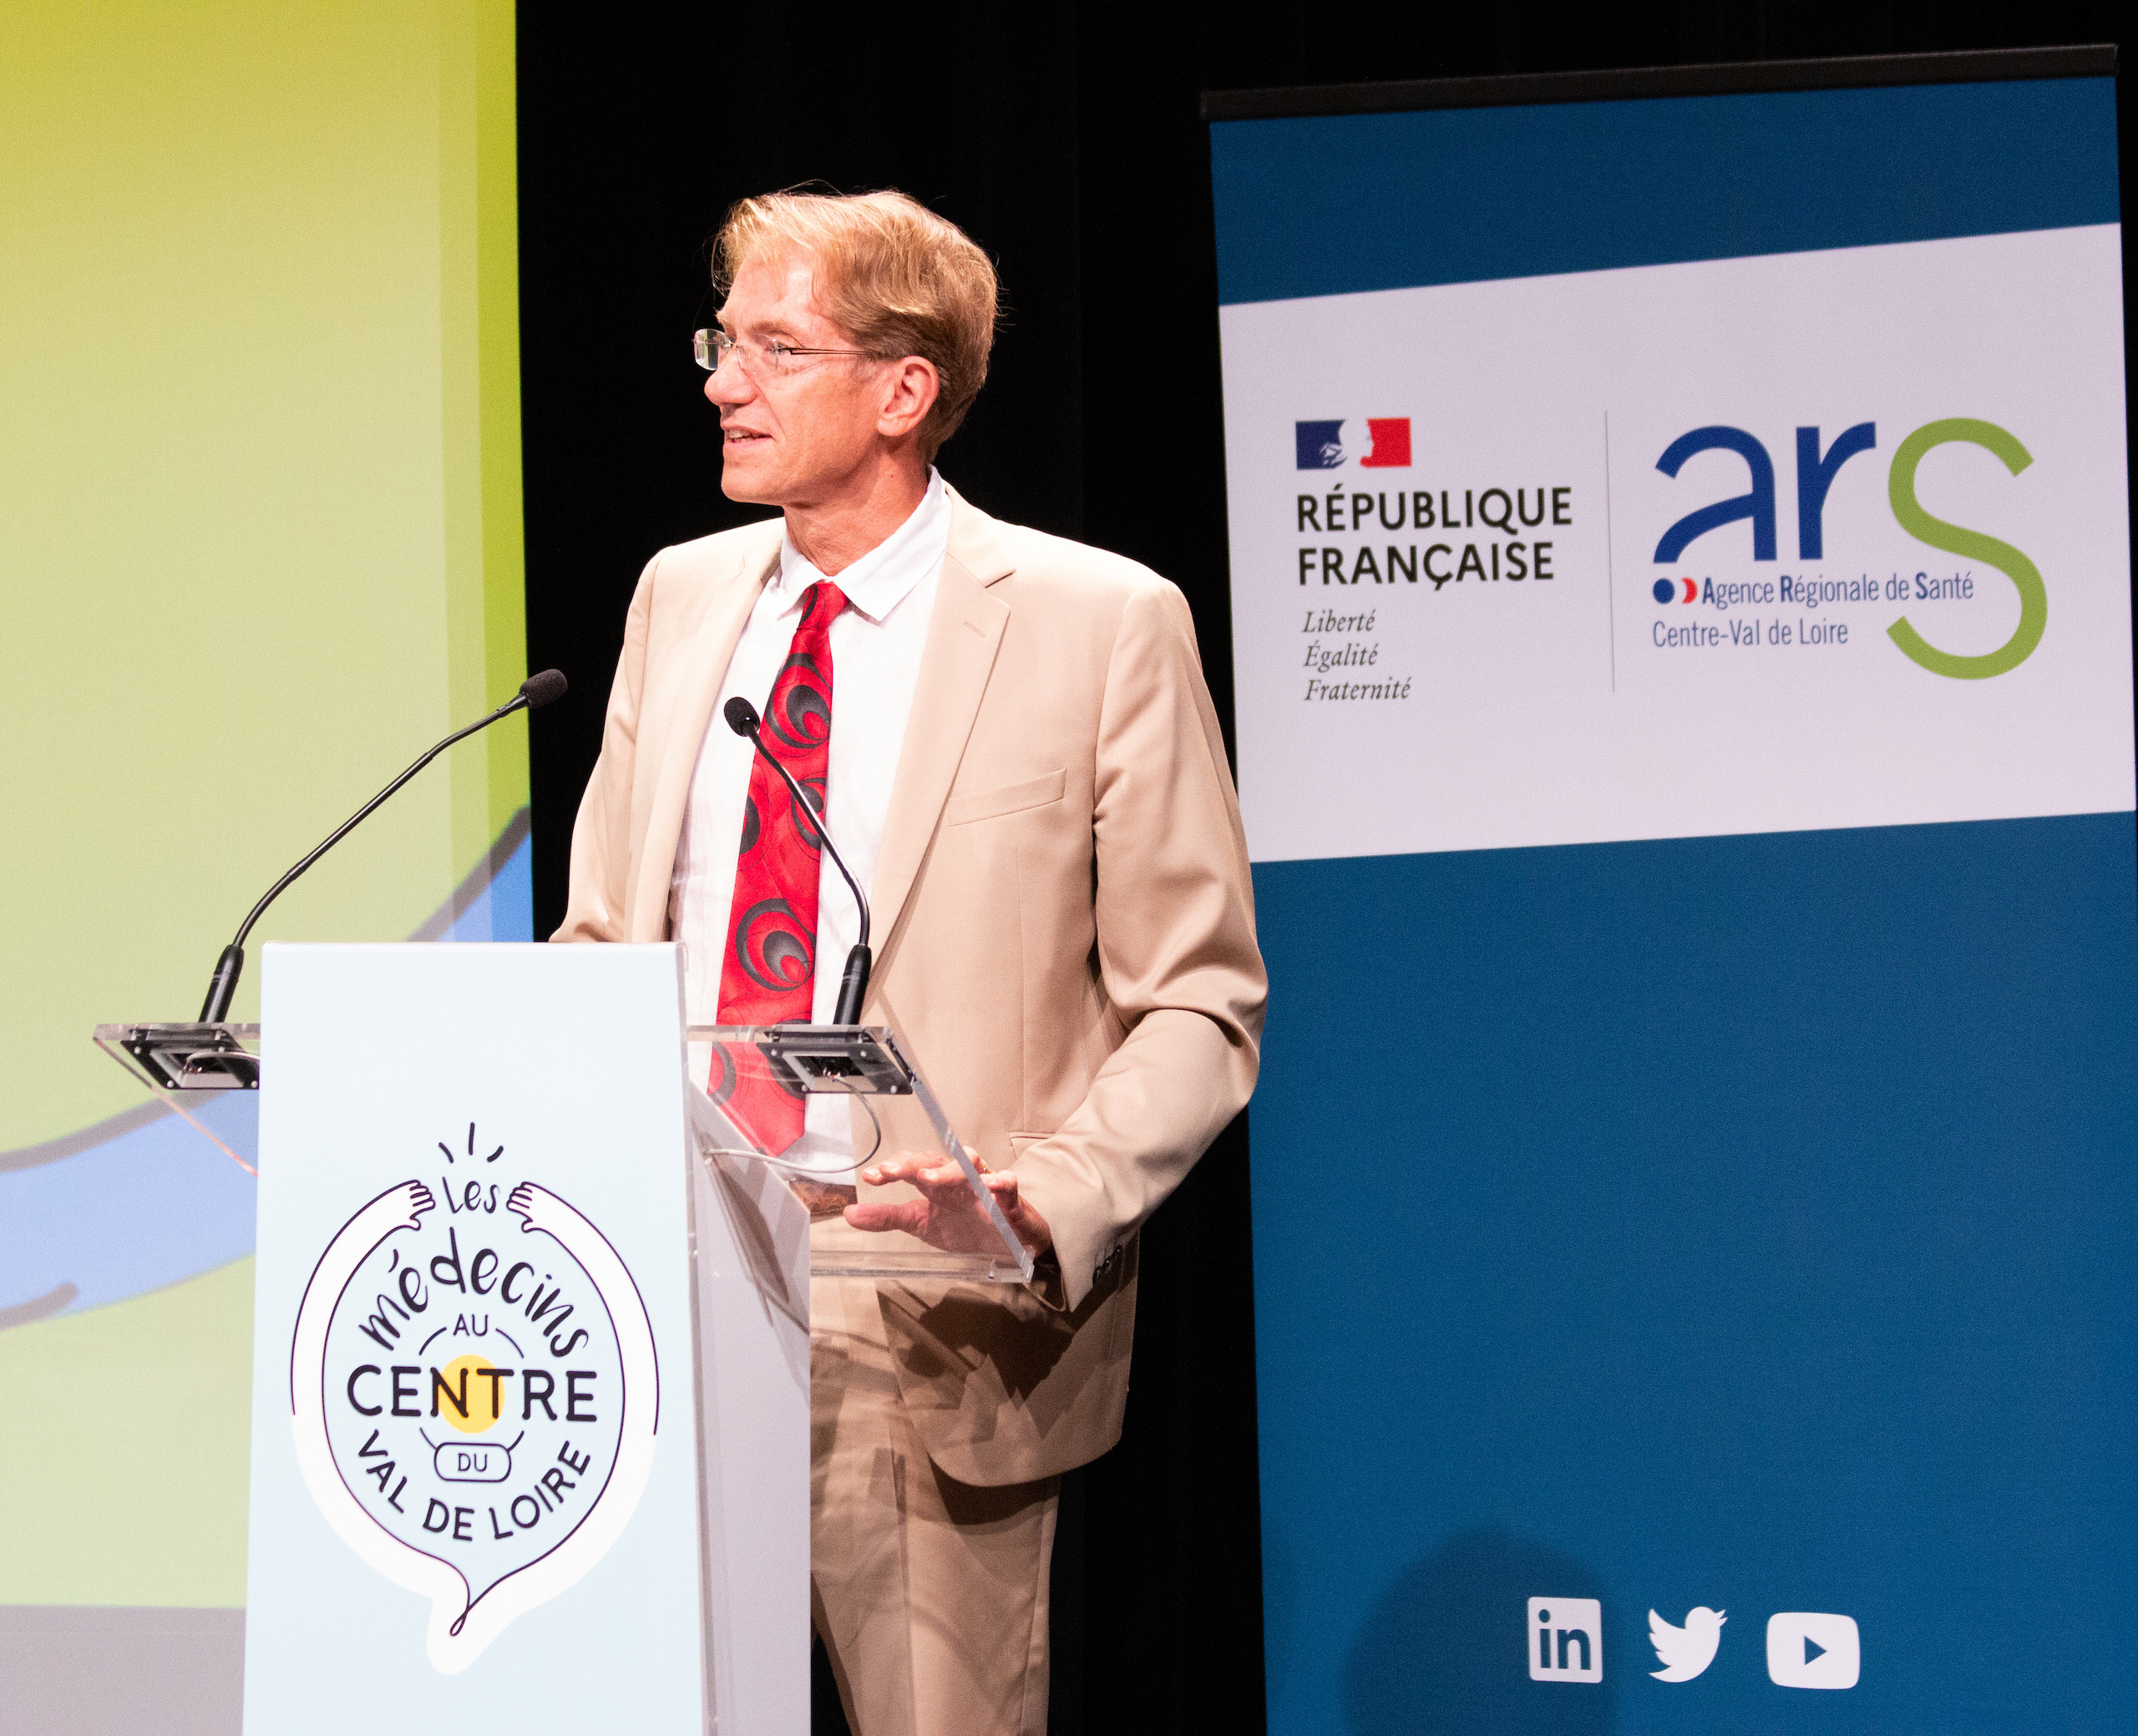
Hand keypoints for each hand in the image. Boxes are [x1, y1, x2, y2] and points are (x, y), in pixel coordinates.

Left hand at [845, 1151, 1052, 1260]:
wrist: (1009, 1247)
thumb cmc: (966, 1227)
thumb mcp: (922, 1225)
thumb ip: (887, 1218)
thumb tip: (849, 1213)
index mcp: (936, 1184)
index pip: (912, 1167)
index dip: (891, 1169)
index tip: (869, 1177)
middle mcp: (958, 1178)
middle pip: (936, 1160)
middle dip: (912, 1164)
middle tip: (890, 1173)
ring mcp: (985, 1186)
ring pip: (970, 1164)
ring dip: (949, 1170)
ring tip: (929, 1179)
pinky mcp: (1012, 1199)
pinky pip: (1008, 1183)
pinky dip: (1000, 1182)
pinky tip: (988, 1187)